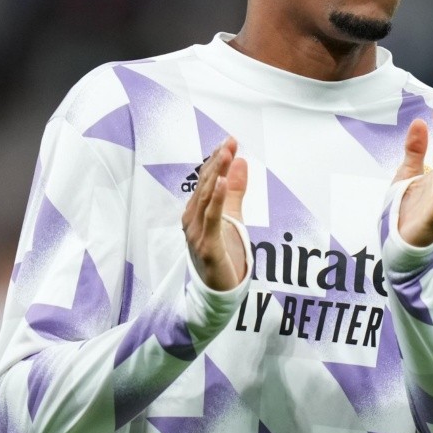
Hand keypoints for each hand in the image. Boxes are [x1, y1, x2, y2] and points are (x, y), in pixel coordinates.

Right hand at [182, 137, 247, 290]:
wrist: (218, 290)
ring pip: (206, 199)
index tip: (229, 141)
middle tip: (229, 142)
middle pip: (205, 186)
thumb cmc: (222, 252)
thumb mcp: (232, 216)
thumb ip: (236, 190)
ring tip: (226, 155)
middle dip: (217, 163)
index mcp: (196, 211)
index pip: (206, 181)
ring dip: (217, 175)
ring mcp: (196, 233)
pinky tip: (222, 183)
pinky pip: (212, 219)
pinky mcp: (206, 246)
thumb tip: (241, 161)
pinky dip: (217, 199)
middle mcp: (192, 220)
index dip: (217, 160)